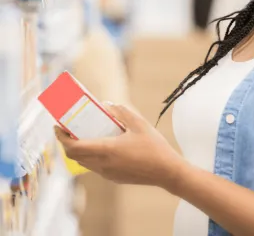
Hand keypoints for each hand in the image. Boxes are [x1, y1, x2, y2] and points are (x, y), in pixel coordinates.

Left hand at [55, 103, 184, 190]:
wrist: (166, 171)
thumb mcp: (140, 124)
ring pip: (84, 162)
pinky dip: (90, 155)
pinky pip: (95, 166)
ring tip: (84, 134)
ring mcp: (107, 173)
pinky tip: (102, 144)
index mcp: (107, 150)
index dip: (61, 137)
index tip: (57, 126)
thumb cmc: (154, 147)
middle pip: (75, 155)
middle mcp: (103, 164)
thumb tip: (108, 104)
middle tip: (69, 128)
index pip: (73, 147)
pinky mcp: (113, 177)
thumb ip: (122, 112)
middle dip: (67, 142)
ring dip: (79, 149)